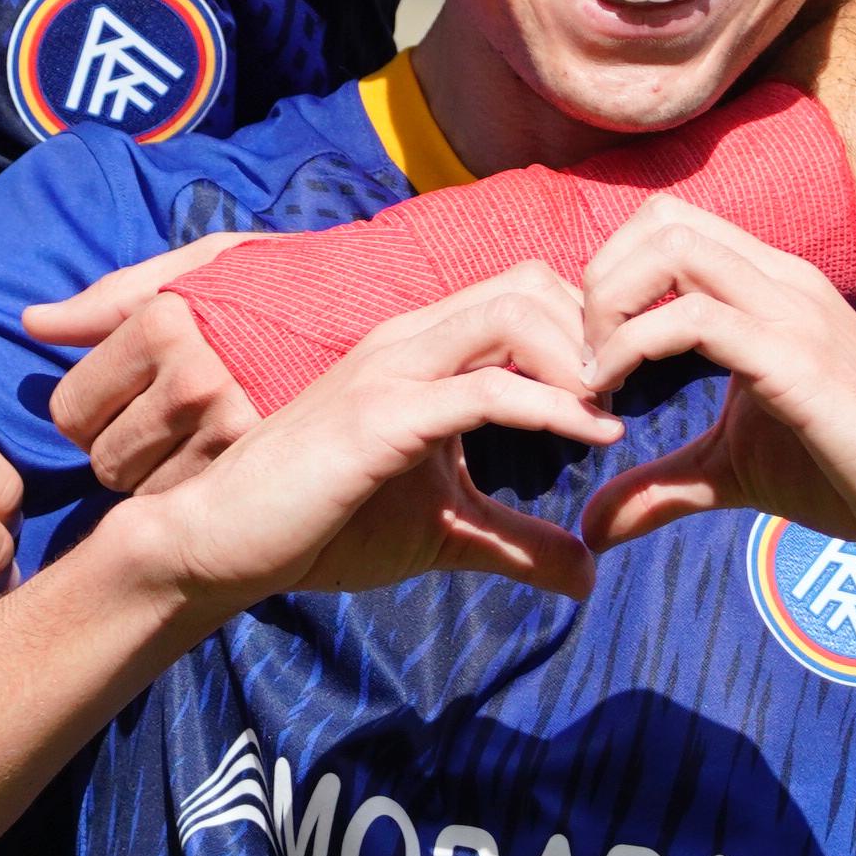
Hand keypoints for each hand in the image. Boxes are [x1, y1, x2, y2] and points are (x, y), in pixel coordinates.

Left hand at [25, 233, 269, 492]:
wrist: (388, 312)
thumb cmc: (286, 285)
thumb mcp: (205, 268)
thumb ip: (114, 297)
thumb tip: (34, 324)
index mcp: (165, 323)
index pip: (71, 409)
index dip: (89, 411)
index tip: (125, 400)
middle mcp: (194, 379)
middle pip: (103, 460)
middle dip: (121, 449)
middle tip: (163, 427)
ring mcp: (233, 429)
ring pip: (144, 492)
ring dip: (158, 477)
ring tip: (195, 445)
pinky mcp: (268, 467)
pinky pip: (194, 505)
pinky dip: (197, 495)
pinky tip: (221, 469)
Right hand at [140, 265, 618, 607]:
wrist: (218, 543)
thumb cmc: (322, 526)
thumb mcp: (444, 534)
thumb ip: (516, 542)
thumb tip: (588, 575)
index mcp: (424, 349)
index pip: (526, 291)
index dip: (589, 327)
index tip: (632, 384)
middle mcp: (410, 339)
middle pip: (533, 280)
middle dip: (598, 326)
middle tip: (637, 388)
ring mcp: (393, 369)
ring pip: (515, 311)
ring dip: (582, 354)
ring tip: (617, 408)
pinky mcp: (380, 416)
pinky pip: (486, 388)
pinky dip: (553, 407)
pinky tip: (597, 437)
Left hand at [575, 199, 855, 567]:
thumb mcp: (736, 472)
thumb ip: (662, 484)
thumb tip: (591, 528)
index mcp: (771, 287)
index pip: (667, 228)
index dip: (608, 279)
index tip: (587, 358)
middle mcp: (782, 279)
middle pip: (659, 219)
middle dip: (596, 282)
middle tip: (580, 362)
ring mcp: (792, 311)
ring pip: (670, 248)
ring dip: (606, 307)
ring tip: (591, 380)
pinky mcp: (797, 359)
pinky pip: (694, 319)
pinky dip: (632, 348)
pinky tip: (616, 402)